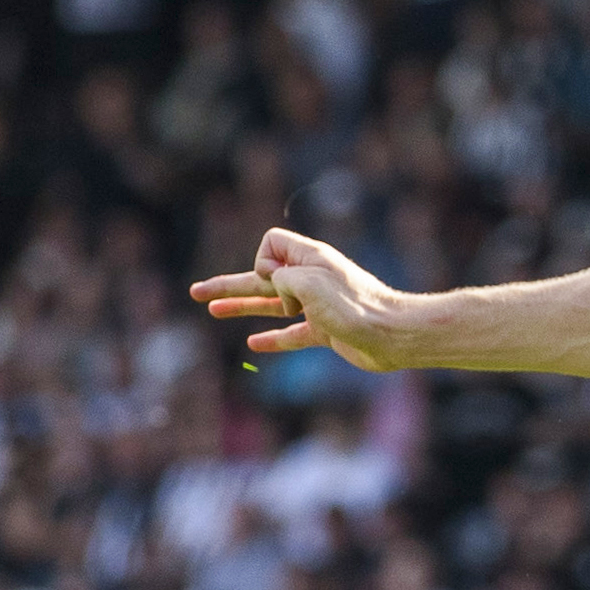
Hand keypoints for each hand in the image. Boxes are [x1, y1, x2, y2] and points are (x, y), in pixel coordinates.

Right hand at [189, 228, 414, 370]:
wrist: (394, 335)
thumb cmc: (354, 304)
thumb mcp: (307, 281)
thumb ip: (281, 278)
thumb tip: (279, 293)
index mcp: (310, 258)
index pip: (271, 244)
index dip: (264, 262)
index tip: (278, 282)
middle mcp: (312, 278)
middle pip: (261, 278)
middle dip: (228, 284)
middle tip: (196, 292)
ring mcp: (318, 305)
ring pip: (272, 305)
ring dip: (242, 307)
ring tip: (212, 311)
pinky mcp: (327, 331)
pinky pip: (292, 333)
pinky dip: (272, 338)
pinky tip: (253, 345)